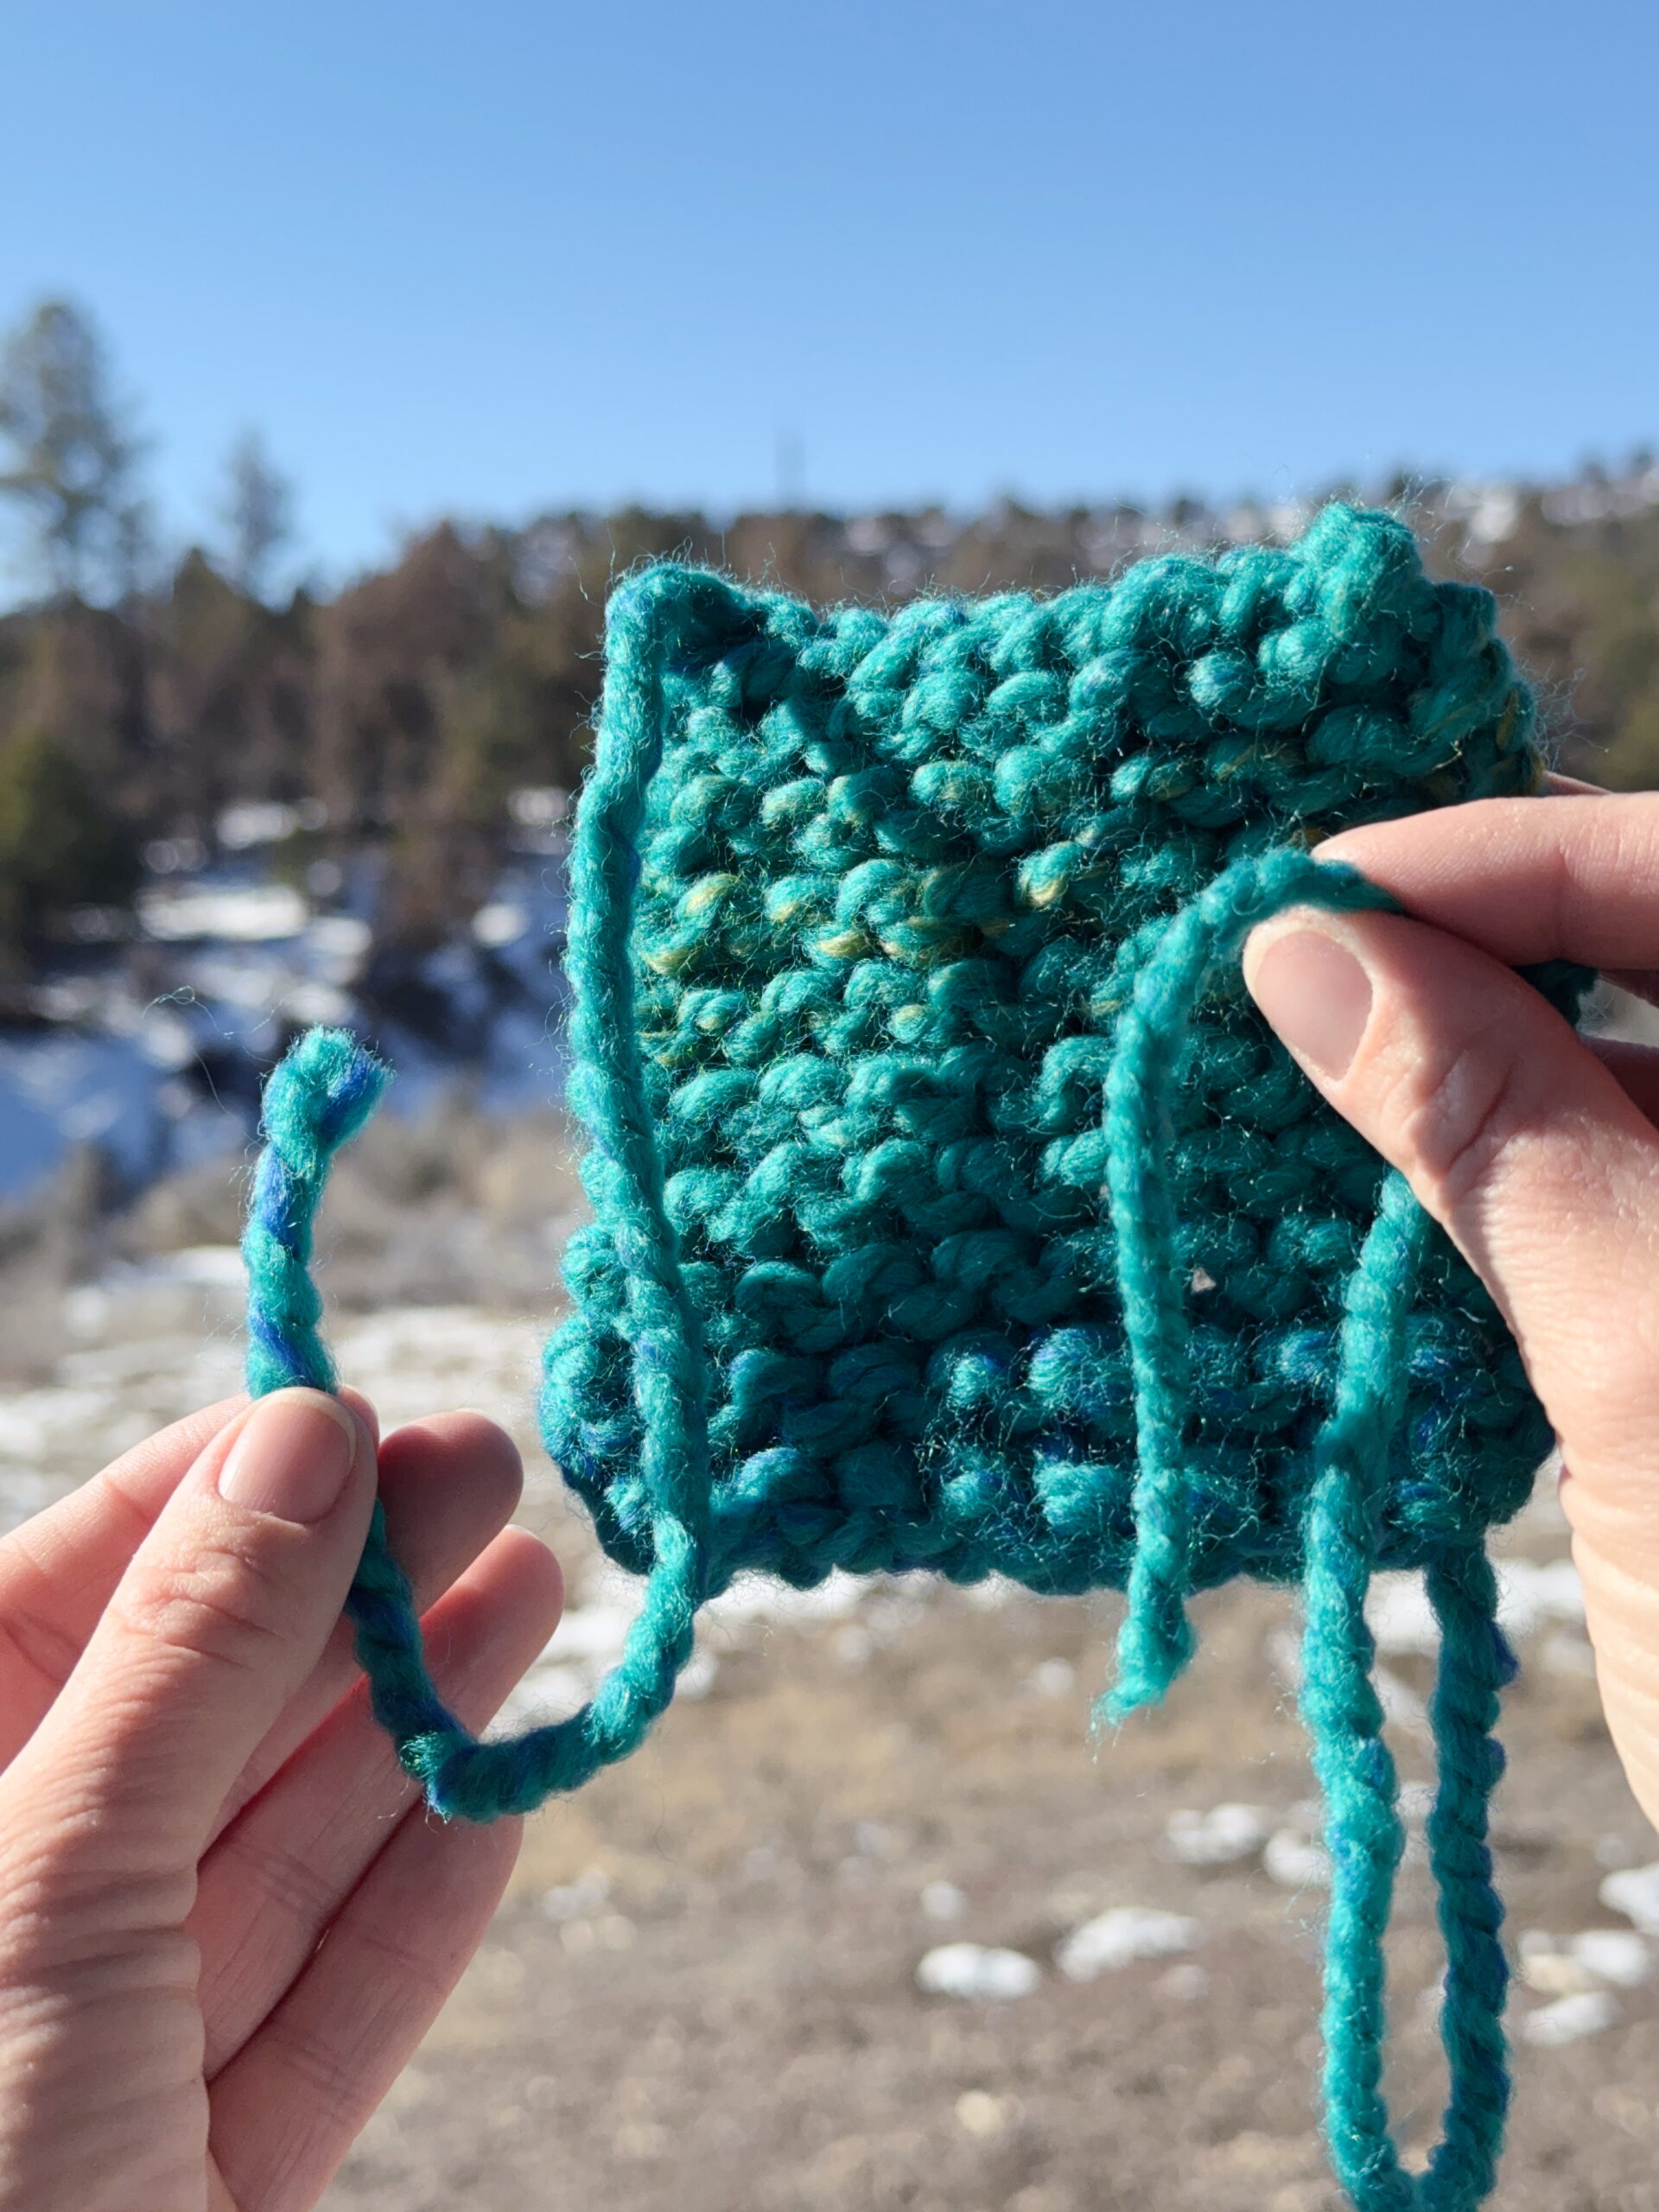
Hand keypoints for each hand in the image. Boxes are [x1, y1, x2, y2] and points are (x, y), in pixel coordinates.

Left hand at [0, 1388, 562, 2211]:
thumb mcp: (51, 1883)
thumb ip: (185, 1660)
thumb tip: (299, 1438)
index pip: (56, 1600)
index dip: (214, 1495)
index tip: (350, 1408)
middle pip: (189, 1714)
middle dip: (343, 1590)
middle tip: (492, 1466)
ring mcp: (94, 2069)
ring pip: (270, 1853)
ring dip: (408, 1720)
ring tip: (532, 1581)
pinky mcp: (195, 2185)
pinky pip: (318, 2010)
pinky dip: (421, 1896)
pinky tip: (500, 1785)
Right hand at [1242, 784, 1658, 1826]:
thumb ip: (1500, 1137)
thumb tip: (1313, 949)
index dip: (1497, 861)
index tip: (1304, 894)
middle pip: (1645, 955)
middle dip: (1460, 948)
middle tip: (1271, 964)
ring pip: (1611, 1079)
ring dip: (1454, 1071)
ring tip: (1282, 1065)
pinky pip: (1592, 1199)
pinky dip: (1479, 1188)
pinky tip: (1360, 1191)